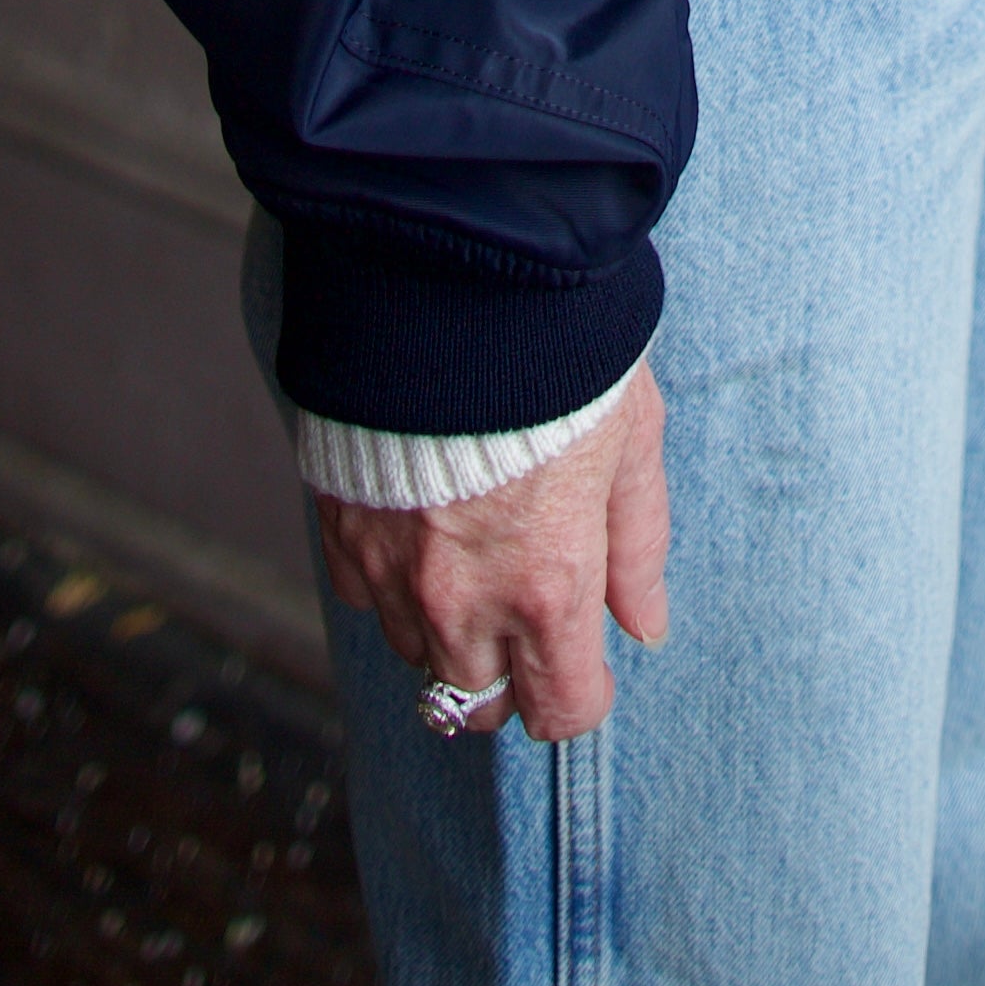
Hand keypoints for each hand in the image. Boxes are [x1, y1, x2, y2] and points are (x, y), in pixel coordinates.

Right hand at [314, 357, 669, 744]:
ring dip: (449, 630)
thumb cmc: (557, 349)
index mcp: (546, 586)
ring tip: (479, 553)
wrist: (450, 274)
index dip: (581, 693)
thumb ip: (638, 545)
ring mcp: (392, 570)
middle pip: (478, 706)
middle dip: (510, 675)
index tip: (587, 661)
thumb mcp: (631, 438)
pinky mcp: (340, 528)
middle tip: (530, 610)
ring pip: (417, 656)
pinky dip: (393, 582)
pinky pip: (364, 597)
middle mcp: (461, 600)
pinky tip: (424, 526)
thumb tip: (645, 625)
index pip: (560, 711)